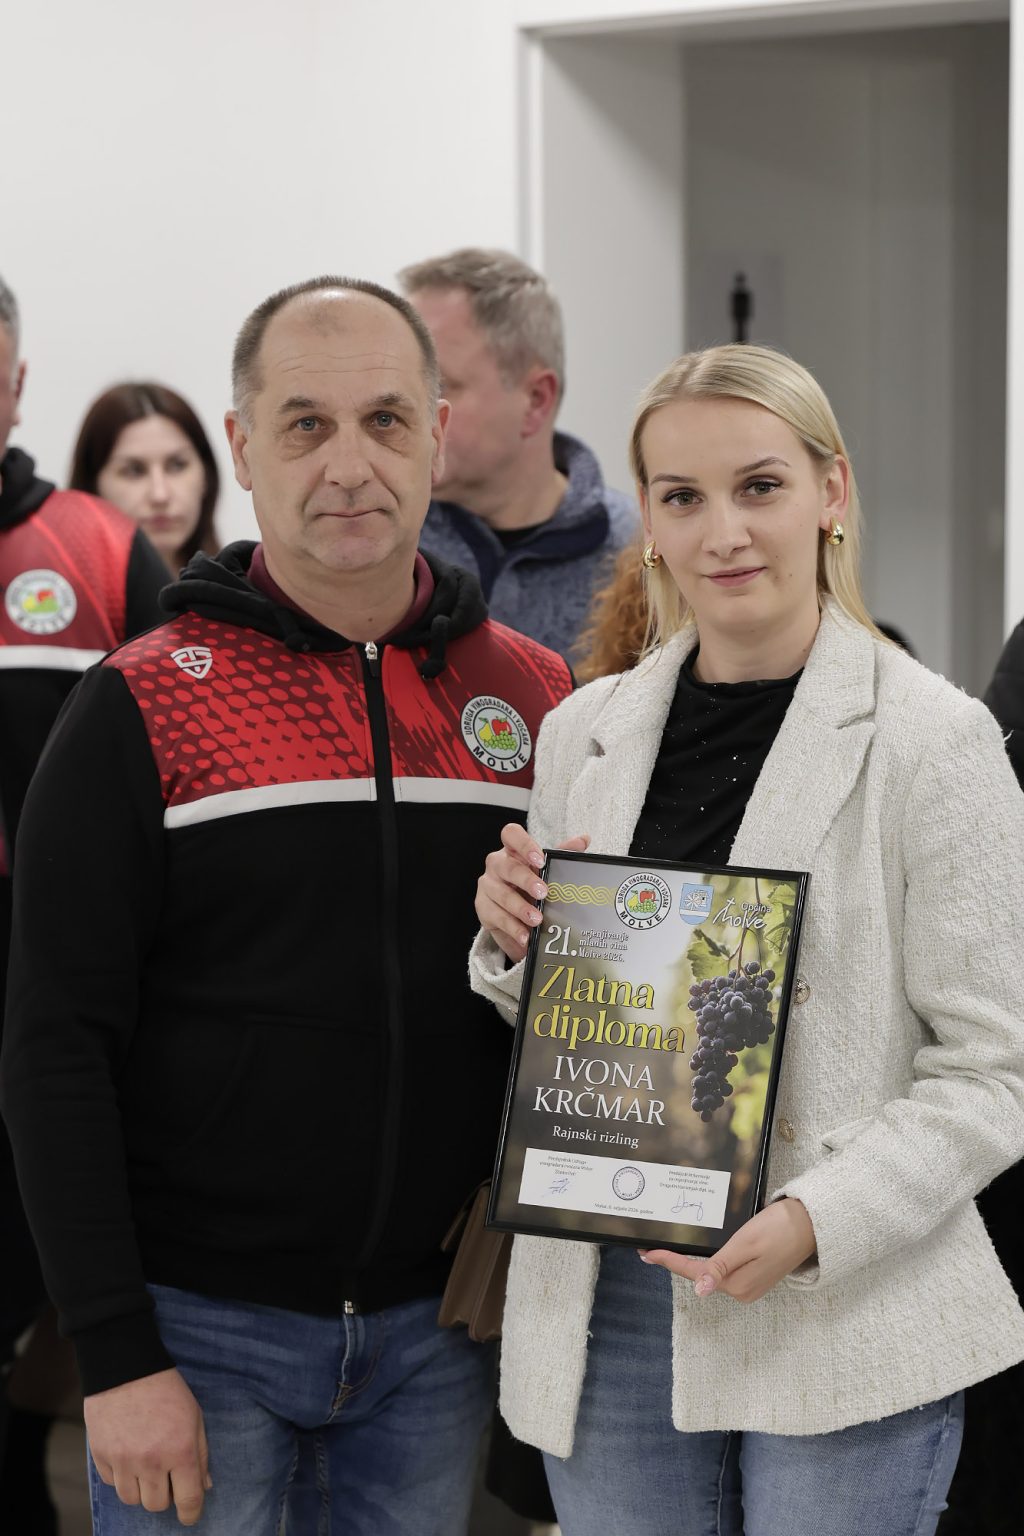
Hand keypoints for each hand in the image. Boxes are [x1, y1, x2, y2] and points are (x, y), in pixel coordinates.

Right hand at [85, 1367, 210, 1526]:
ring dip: (141, 1488)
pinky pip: (112, 1483)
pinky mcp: (102, 1456)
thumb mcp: (194, 1417)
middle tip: (166, 1476)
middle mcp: (152, 1461)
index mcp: (181, 1451)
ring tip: (145, 1465)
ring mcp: (124, 1460)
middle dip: (164, 1495)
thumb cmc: (166, 1391)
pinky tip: (127, 1453)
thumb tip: (203, 1487)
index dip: (191, 1514)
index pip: (188, 1500)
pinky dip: (121, 1476)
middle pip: (156, 1505)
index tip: (190, 1516)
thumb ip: (201, 1454)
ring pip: (132, 1500)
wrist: (126, 1368)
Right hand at [475, 823, 589, 962]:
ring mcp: (488, 886)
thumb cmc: (531, 887)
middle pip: (507, 866)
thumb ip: (562, 854)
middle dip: (526, 880)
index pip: (511, 834)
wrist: (516, 917)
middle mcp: (497, 864)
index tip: (539, 859)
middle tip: (543, 893)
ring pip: (501, 894)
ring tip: (537, 920)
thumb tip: (584, 839)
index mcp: (512, 850)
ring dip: (520, 908)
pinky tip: (525, 935)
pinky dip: (513, 928)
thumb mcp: (548, 871)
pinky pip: (496, 917)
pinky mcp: (483, 908)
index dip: (524, 844)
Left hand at [639, 1198, 815, 1302]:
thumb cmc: (778, 1228)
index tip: (647, 1253)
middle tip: (651, 1250)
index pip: (694, 1273)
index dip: (669, 1262)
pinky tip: (698, 1253)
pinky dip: (709, 1263)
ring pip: (711, 1274)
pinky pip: (724, 1272)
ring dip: (691, 1263)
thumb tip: (700, 1292)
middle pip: (700, 1275)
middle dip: (676, 1262)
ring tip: (669, 1251)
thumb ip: (720, 1267)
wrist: (809, 1225)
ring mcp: (749, 1286)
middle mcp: (741, 1290)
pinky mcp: (754, 1277)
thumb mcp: (745, 1244)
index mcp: (737, 1283)